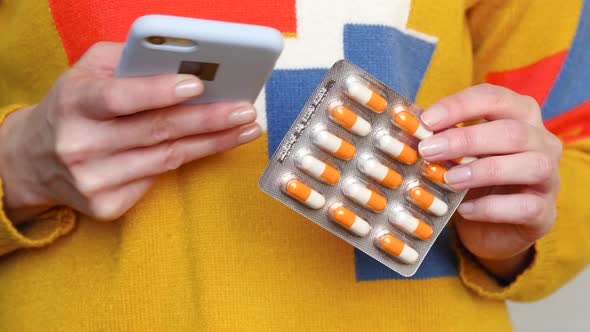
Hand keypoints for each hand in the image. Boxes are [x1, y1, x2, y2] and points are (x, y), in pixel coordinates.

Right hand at [0, 42, 261, 221]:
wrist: (33, 160)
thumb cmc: (72, 107)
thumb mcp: (86, 73)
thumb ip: (127, 61)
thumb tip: (182, 62)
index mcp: (73, 103)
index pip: (118, 98)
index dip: (158, 91)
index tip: (197, 84)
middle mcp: (79, 145)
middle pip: (155, 132)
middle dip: (207, 120)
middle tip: (244, 110)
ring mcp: (92, 181)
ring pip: (166, 159)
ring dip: (212, 143)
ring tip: (245, 128)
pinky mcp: (105, 206)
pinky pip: (157, 180)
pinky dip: (188, 160)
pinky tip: (211, 146)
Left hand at [419, 84, 561, 280]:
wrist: (490, 228)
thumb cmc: (471, 180)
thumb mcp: (454, 155)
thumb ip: (439, 138)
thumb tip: (408, 127)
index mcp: (519, 116)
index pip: (494, 98)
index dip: (459, 106)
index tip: (427, 121)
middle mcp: (542, 141)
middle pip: (512, 131)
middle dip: (465, 140)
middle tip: (428, 151)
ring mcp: (549, 177)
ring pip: (531, 165)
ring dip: (483, 171)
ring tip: (449, 179)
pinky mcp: (545, 212)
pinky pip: (525, 206)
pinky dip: (490, 208)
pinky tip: (464, 209)